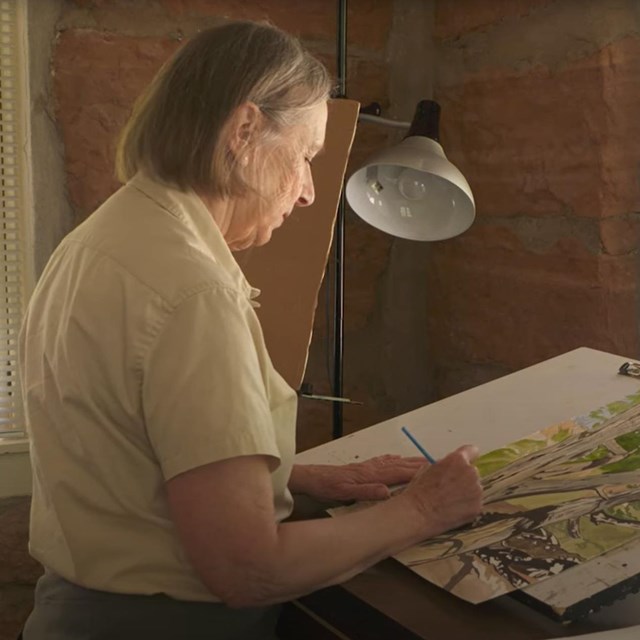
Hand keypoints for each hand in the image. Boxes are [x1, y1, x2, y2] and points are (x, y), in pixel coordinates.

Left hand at [289, 455, 427, 501]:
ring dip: (410, 461)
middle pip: (401, 465)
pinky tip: (398, 458)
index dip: (418, 471)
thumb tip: (388, 491)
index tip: (436, 470)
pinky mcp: (362, 466)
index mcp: (372, 475)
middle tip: (439, 463)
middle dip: (420, 464)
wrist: (313, 477)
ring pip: (394, 462)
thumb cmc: (329, 486)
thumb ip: (367, 492)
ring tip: (425, 460)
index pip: (400, 473)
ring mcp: (368, 466)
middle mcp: (373, 468)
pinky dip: (394, 459)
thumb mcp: (346, 493)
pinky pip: (383, 460)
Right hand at [400, 445, 482, 536]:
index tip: (465, 462)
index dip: (468, 456)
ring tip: (450, 500)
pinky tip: (454, 509)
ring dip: (466, 492)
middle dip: (464, 477)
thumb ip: (445, 464)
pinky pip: (475, 502)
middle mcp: (471, 473)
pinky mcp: (477, 506)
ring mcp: (476, 491)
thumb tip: (451, 467)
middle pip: (472, 471)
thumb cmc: (420, 490)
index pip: (472, 451)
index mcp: (458, 460)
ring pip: (475, 488)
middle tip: (450, 487)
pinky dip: (467, 505)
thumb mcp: (428, 468)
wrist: (419, 512)